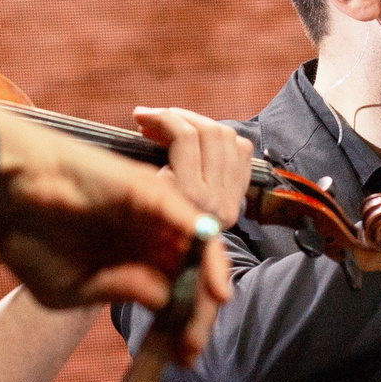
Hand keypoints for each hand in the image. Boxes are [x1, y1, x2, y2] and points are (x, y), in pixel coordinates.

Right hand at [0, 110, 232, 356]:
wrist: (0, 187)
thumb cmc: (25, 233)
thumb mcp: (68, 286)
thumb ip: (117, 292)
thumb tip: (163, 299)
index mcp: (125, 256)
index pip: (168, 292)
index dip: (181, 327)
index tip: (181, 359)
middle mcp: (145, 234)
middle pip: (190, 276)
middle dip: (196, 317)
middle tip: (192, 352)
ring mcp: (151, 213)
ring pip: (198, 254)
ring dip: (205, 294)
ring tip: (199, 330)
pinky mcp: (153, 193)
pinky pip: (194, 225)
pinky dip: (209, 257)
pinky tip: (214, 289)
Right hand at [133, 106, 253, 230]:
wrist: (181, 265)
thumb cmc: (148, 231)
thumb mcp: (142, 198)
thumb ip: (147, 168)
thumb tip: (144, 122)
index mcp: (191, 197)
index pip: (186, 139)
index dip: (163, 118)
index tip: (140, 116)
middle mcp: (218, 197)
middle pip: (209, 132)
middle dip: (180, 116)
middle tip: (156, 117)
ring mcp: (234, 196)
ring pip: (227, 136)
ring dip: (198, 122)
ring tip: (174, 125)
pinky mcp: (240, 194)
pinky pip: (240, 149)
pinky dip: (221, 138)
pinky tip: (199, 141)